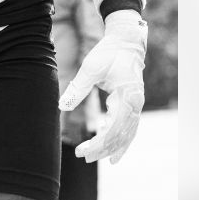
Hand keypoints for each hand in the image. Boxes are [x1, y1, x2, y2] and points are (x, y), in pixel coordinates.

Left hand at [58, 9, 147, 163]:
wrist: (127, 41)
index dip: (98, 144)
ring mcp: (136, 105)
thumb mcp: (91, 68)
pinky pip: (129, 127)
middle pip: (121, 135)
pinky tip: (110, 149)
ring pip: (127, 134)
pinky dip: (120, 140)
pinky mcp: (133, 104)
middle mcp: (136, 104)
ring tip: (95, 158)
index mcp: (128, 97)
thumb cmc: (109, 52)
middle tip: (83, 157)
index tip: (82, 150)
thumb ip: (78, 88)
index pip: (114, 129)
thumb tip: (62, 106)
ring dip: (112, 147)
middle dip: (103, 149)